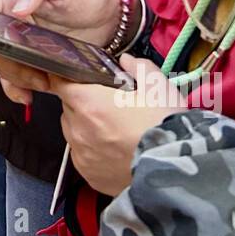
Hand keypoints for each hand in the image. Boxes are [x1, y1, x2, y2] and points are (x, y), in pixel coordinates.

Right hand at [0, 0, 122, 100]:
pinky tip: (28, 95)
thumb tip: (17, 6)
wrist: (111, 18)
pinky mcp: (34, 63)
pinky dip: (18, 91)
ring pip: (2, 65)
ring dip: (17, 78)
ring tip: (41, 80)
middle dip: (6, 60)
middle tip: (29, 66)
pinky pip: (15, 80)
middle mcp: (11, 22)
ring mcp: (22, 44)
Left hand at [47, 57, 182, 196]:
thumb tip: (126, 61)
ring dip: (85, 126)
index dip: (68, 77)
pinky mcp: (88, 174)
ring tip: (114, 129)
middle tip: (110, 105)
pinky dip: (92, 149)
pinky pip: (81, 155)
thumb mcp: (159, 87)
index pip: (60, 82)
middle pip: (68, 107)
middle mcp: (78, 130)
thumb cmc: (164, 126)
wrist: (174, 171)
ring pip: (73, 131)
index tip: (80, 77)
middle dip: (83, 102)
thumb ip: (139, 67)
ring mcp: (81, 155)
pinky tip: (115, 149)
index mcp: (89, 103)